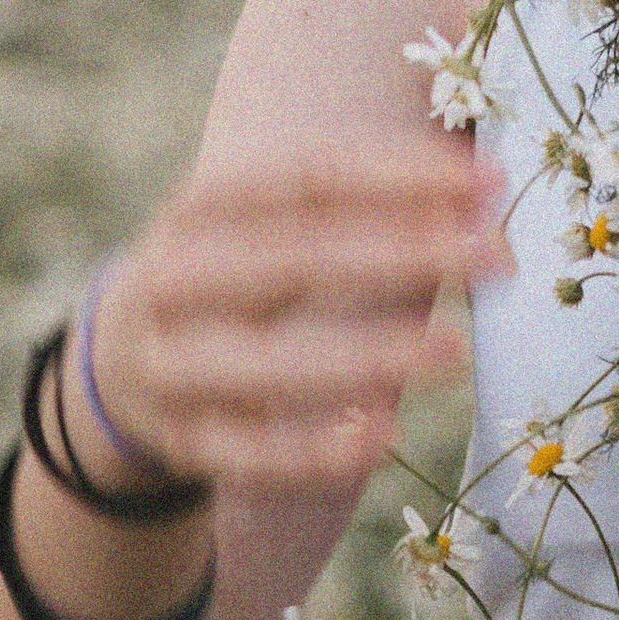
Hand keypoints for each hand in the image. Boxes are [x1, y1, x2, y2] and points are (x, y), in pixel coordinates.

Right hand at [84, 135, 513, 487]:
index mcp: (201, 207)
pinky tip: (384, 438)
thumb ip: (355, 199)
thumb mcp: (261, 224)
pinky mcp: (178, 442)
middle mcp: (173, 278)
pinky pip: (248, 454)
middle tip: (500, 256)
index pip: (306, 178)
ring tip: (455, 351)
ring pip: (267, 363)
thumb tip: (477, 165)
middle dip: (404, 254)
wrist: (118, 366)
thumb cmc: (231, 274)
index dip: (399, 175)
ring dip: (366, 356)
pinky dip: (313, 452)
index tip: (488, 181)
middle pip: (293, 261)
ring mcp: (167, 365)